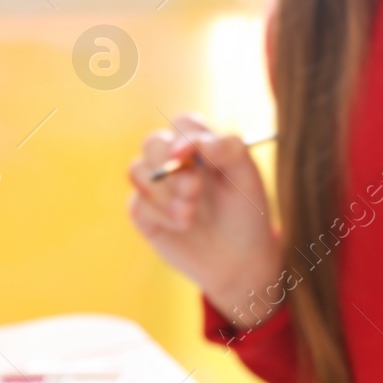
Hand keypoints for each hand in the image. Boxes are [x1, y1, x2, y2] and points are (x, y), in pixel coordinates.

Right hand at [127, 114, 282, 329]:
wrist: (240, 259)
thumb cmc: (246, 211)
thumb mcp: (246, 175)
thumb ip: (225, 148)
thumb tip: (188, 144)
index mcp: (200, 145)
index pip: (182, 124)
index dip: (183, 136)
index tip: (188, 156)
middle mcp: (175, 161)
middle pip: (153, 143)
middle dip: (170, 168)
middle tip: (193, 191)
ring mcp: (157, 186)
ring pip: (137, 170)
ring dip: (163, 193)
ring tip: (189, 214)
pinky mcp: (145, 213)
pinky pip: (136, 203)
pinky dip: (158, 214)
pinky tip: (181, 226)